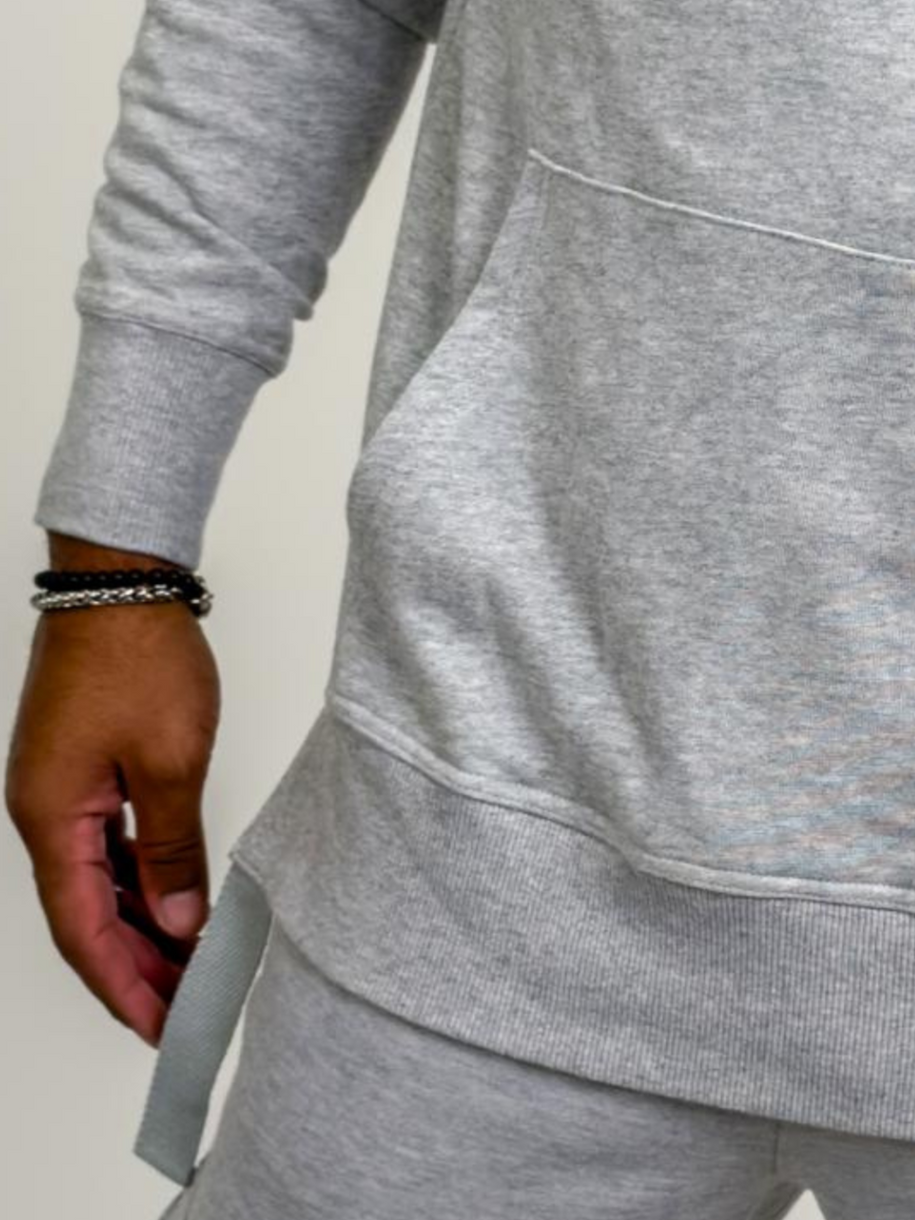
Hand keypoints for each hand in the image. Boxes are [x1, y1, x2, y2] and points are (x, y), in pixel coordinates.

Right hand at [6, 532, 220, 1045]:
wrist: (120, 577)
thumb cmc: (140, 655)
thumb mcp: (172, 760)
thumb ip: (171, 848)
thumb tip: (177, 920)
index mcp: (50, 819)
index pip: (83, 931)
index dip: (122, 985)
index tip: (160, 1027)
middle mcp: (42, 811)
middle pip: (83, 914)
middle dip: (131, 966)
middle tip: (181, 1009)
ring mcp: (57, 787)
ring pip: (93, 880)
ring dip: (136, 924)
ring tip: (184, 964)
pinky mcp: (78, 763)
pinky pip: (102, 842)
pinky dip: (135, 876)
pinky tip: (168, 897)